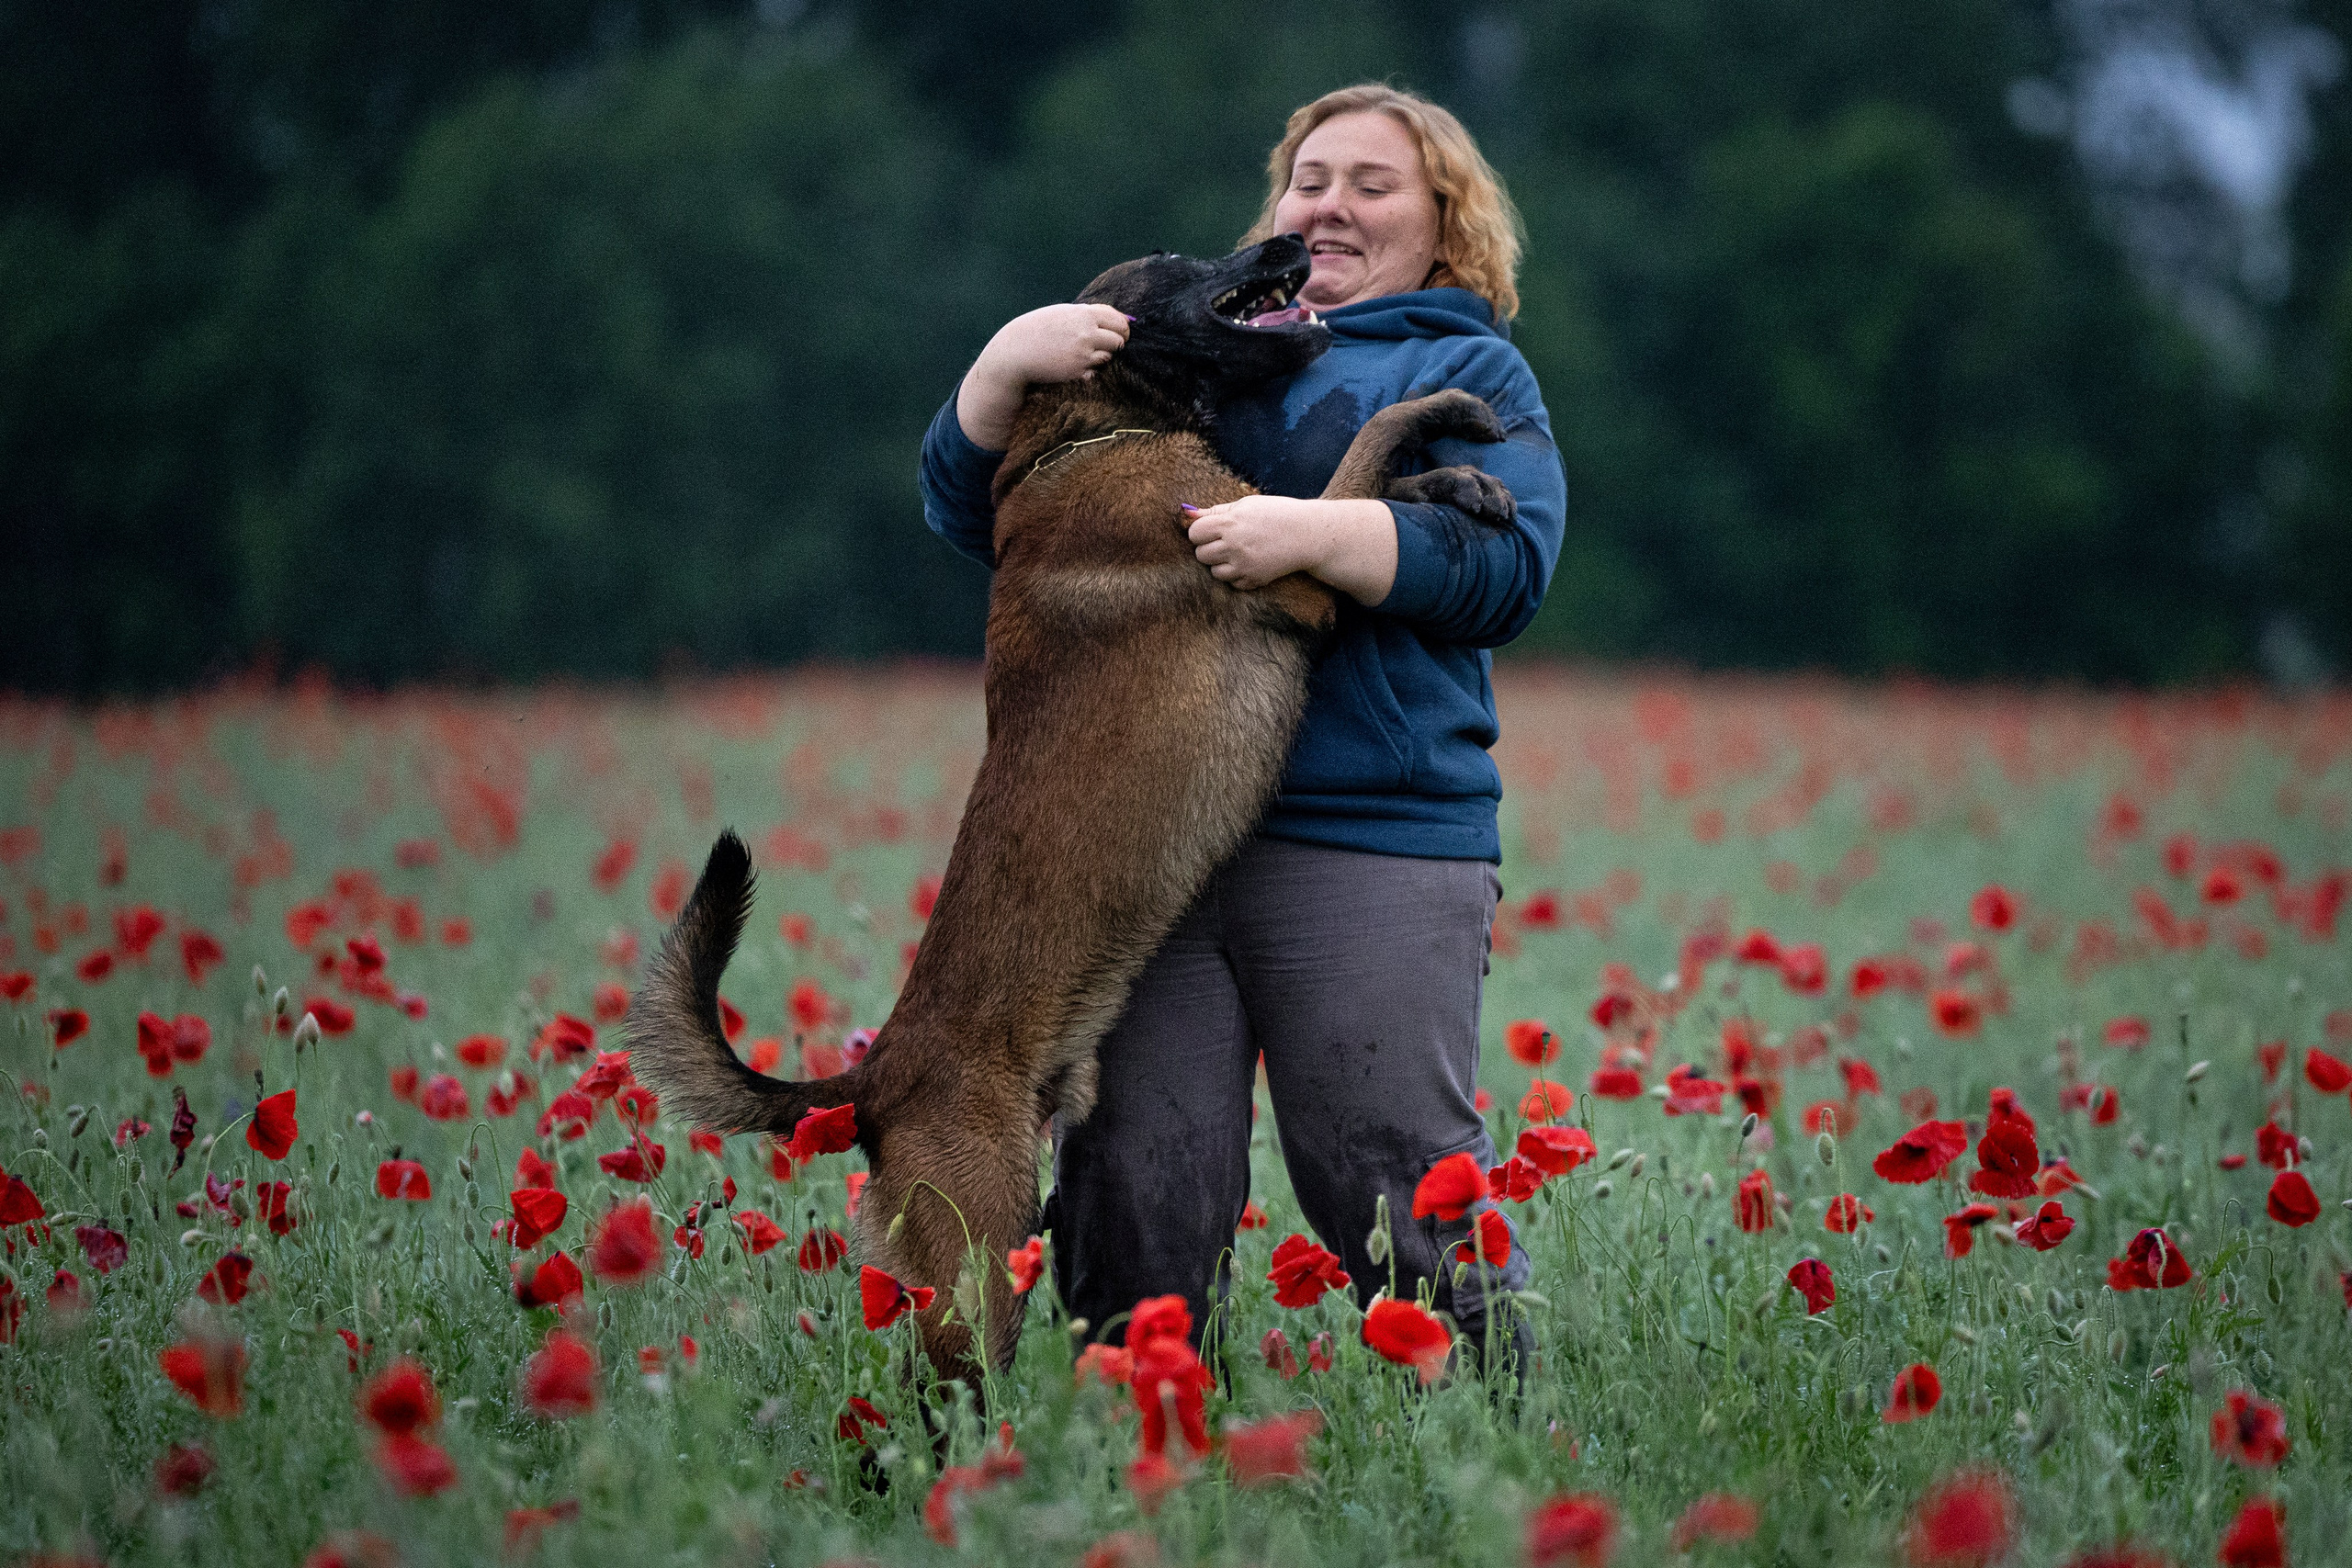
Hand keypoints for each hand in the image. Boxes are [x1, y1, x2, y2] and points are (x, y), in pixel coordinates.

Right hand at [955, 303, 1131, 450]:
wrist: (1016, 351)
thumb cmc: (1038, 329)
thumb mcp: (1062, 313)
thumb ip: (1088, 314)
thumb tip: (1120, 318)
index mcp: (1083, 314)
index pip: (1119, 320)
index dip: (1123, 328)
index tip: (1120, 332)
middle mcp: (1086, 333)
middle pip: (1119, 339)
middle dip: (1117, 343)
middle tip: (1110, 346)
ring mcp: (1083, 353)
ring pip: (1108, 356)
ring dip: (1103, 356)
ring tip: (1085, 353)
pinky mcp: (1077, 371)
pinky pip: (1094, 371)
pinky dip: (1089, 369)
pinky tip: (1074, 364)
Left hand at [1182, 495, 1397, 603]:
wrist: (1308, 534)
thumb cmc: (1277, 514)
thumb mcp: (1246, 505)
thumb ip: (1216, 511)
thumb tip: (1187, 514)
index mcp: (1230, 523)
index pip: (1194, 533)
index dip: (1200, 531)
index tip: (1212, 529)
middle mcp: (1234, 546)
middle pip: (1201, 554)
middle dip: (1209, 548)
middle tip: (1227, 541)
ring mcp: (1244, 565)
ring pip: (1214, 572)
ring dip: (1221, 564)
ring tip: (1238, 553)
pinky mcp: (1254, 580)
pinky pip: (1232, 583)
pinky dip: (1237, 576)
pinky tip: (1250, 563)